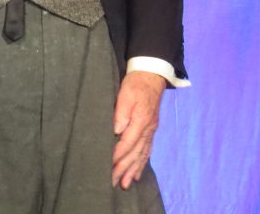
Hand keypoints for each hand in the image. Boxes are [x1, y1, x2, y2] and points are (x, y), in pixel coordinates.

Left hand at [111, 71, 165, 189]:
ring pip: (142, 155)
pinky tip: (136, 173)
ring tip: (124, 183)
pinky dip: (141, 164)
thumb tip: (117, 130)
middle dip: (123, 168)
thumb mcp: (126, 93)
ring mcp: (151, 131)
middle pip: (135, 153)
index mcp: (141, 121)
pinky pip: (147, 151)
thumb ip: (121, 112)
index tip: (107, 165)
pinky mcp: (151, 130)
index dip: (117, 155)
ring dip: (132, 170)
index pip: (127, 142)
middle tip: (112, 181)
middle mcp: (148, 129)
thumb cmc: (136, 84)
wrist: (152, 75)